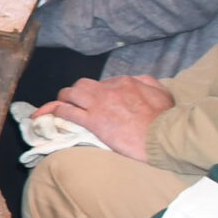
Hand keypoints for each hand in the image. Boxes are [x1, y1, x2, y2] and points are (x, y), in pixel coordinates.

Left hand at [33, 75, 171, 161]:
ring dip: (63, 99)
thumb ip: (148, 83)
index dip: (97, 92)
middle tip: (74, 102)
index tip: (96, 102)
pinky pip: (66, 111)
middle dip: (76, 92)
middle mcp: (108, 89)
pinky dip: (56, 111)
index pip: (103, 83)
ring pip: (70, 94)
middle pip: (82, 85)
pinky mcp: (92, 121)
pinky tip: (50, 116)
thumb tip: (137, 80)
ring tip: (59, 107)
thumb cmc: (167, 118)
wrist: (164, 136)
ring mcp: (99, 104)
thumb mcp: (163, 93)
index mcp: (125, 82)